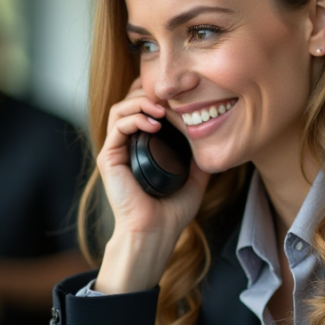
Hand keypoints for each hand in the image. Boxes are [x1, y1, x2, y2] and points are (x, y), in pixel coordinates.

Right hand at [95, 80, 209, 292]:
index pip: (146, 108)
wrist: (155, 232)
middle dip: (150, 92)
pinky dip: (135, 118)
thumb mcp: (195, 178)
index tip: (182, 93)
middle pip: (131, 101)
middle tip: (171, 95)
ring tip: (162, 109)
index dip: (161, 95)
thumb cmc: (171, 212)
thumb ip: (200, 158)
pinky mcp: (109, 157)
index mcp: (143, 145)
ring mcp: (116, 149)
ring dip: (142, 102)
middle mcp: (127, 144)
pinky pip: (118, 126)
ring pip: (121, 108)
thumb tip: (215, 140)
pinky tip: (154, 123)